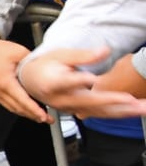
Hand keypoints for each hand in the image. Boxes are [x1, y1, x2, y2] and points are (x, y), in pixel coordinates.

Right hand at [0, 29, 50, 122]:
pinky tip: (24, 107)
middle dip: (33, 116)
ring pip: (11, 108)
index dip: (34, 110)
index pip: (22, 101)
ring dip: (25, 113)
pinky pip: (6, 103)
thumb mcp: (19, 52)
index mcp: (4, 82)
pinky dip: (17, 108)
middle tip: (47, 119)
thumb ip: (31, 63)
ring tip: (38, 116)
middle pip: (17, 108)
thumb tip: (44, 69)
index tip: (44, 116)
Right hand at [17, 46, 145, 118]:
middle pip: (90, 102)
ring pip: (99, 112)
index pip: (69, 83)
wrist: (31, 82)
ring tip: (142, 108)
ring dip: (122, 112)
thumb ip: (83, 56)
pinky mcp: (78, 110)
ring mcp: (71, 107)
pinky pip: (100, 114)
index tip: (92, 79)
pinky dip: (118, 113)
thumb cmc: (46, 66)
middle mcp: (62, 99)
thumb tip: (104, 51)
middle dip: (114, 102)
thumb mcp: (60, 55)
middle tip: (133, 101)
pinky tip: (134, 110)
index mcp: (53, 83)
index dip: (79, 81)